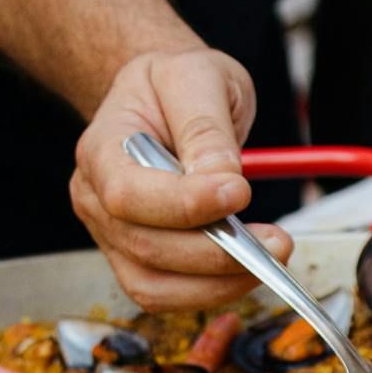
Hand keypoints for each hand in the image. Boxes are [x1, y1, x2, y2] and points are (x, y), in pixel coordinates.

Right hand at [70, 46, 292, 311]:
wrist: (164, 100)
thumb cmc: (176, 85)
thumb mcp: (196, 77)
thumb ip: (205, 126)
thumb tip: (222, 180)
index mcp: (99, 149)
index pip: (128, 194)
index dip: (183, 204)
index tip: (239, 192)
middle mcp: (95, 199)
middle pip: (145, 246)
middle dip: (216, 252)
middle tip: (277, 241)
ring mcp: (112, 236)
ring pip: (155, 284)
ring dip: (218, 283)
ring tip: (271, 257)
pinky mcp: (136, 261)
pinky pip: (168, 295)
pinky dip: (213, 292)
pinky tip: (250, 270)